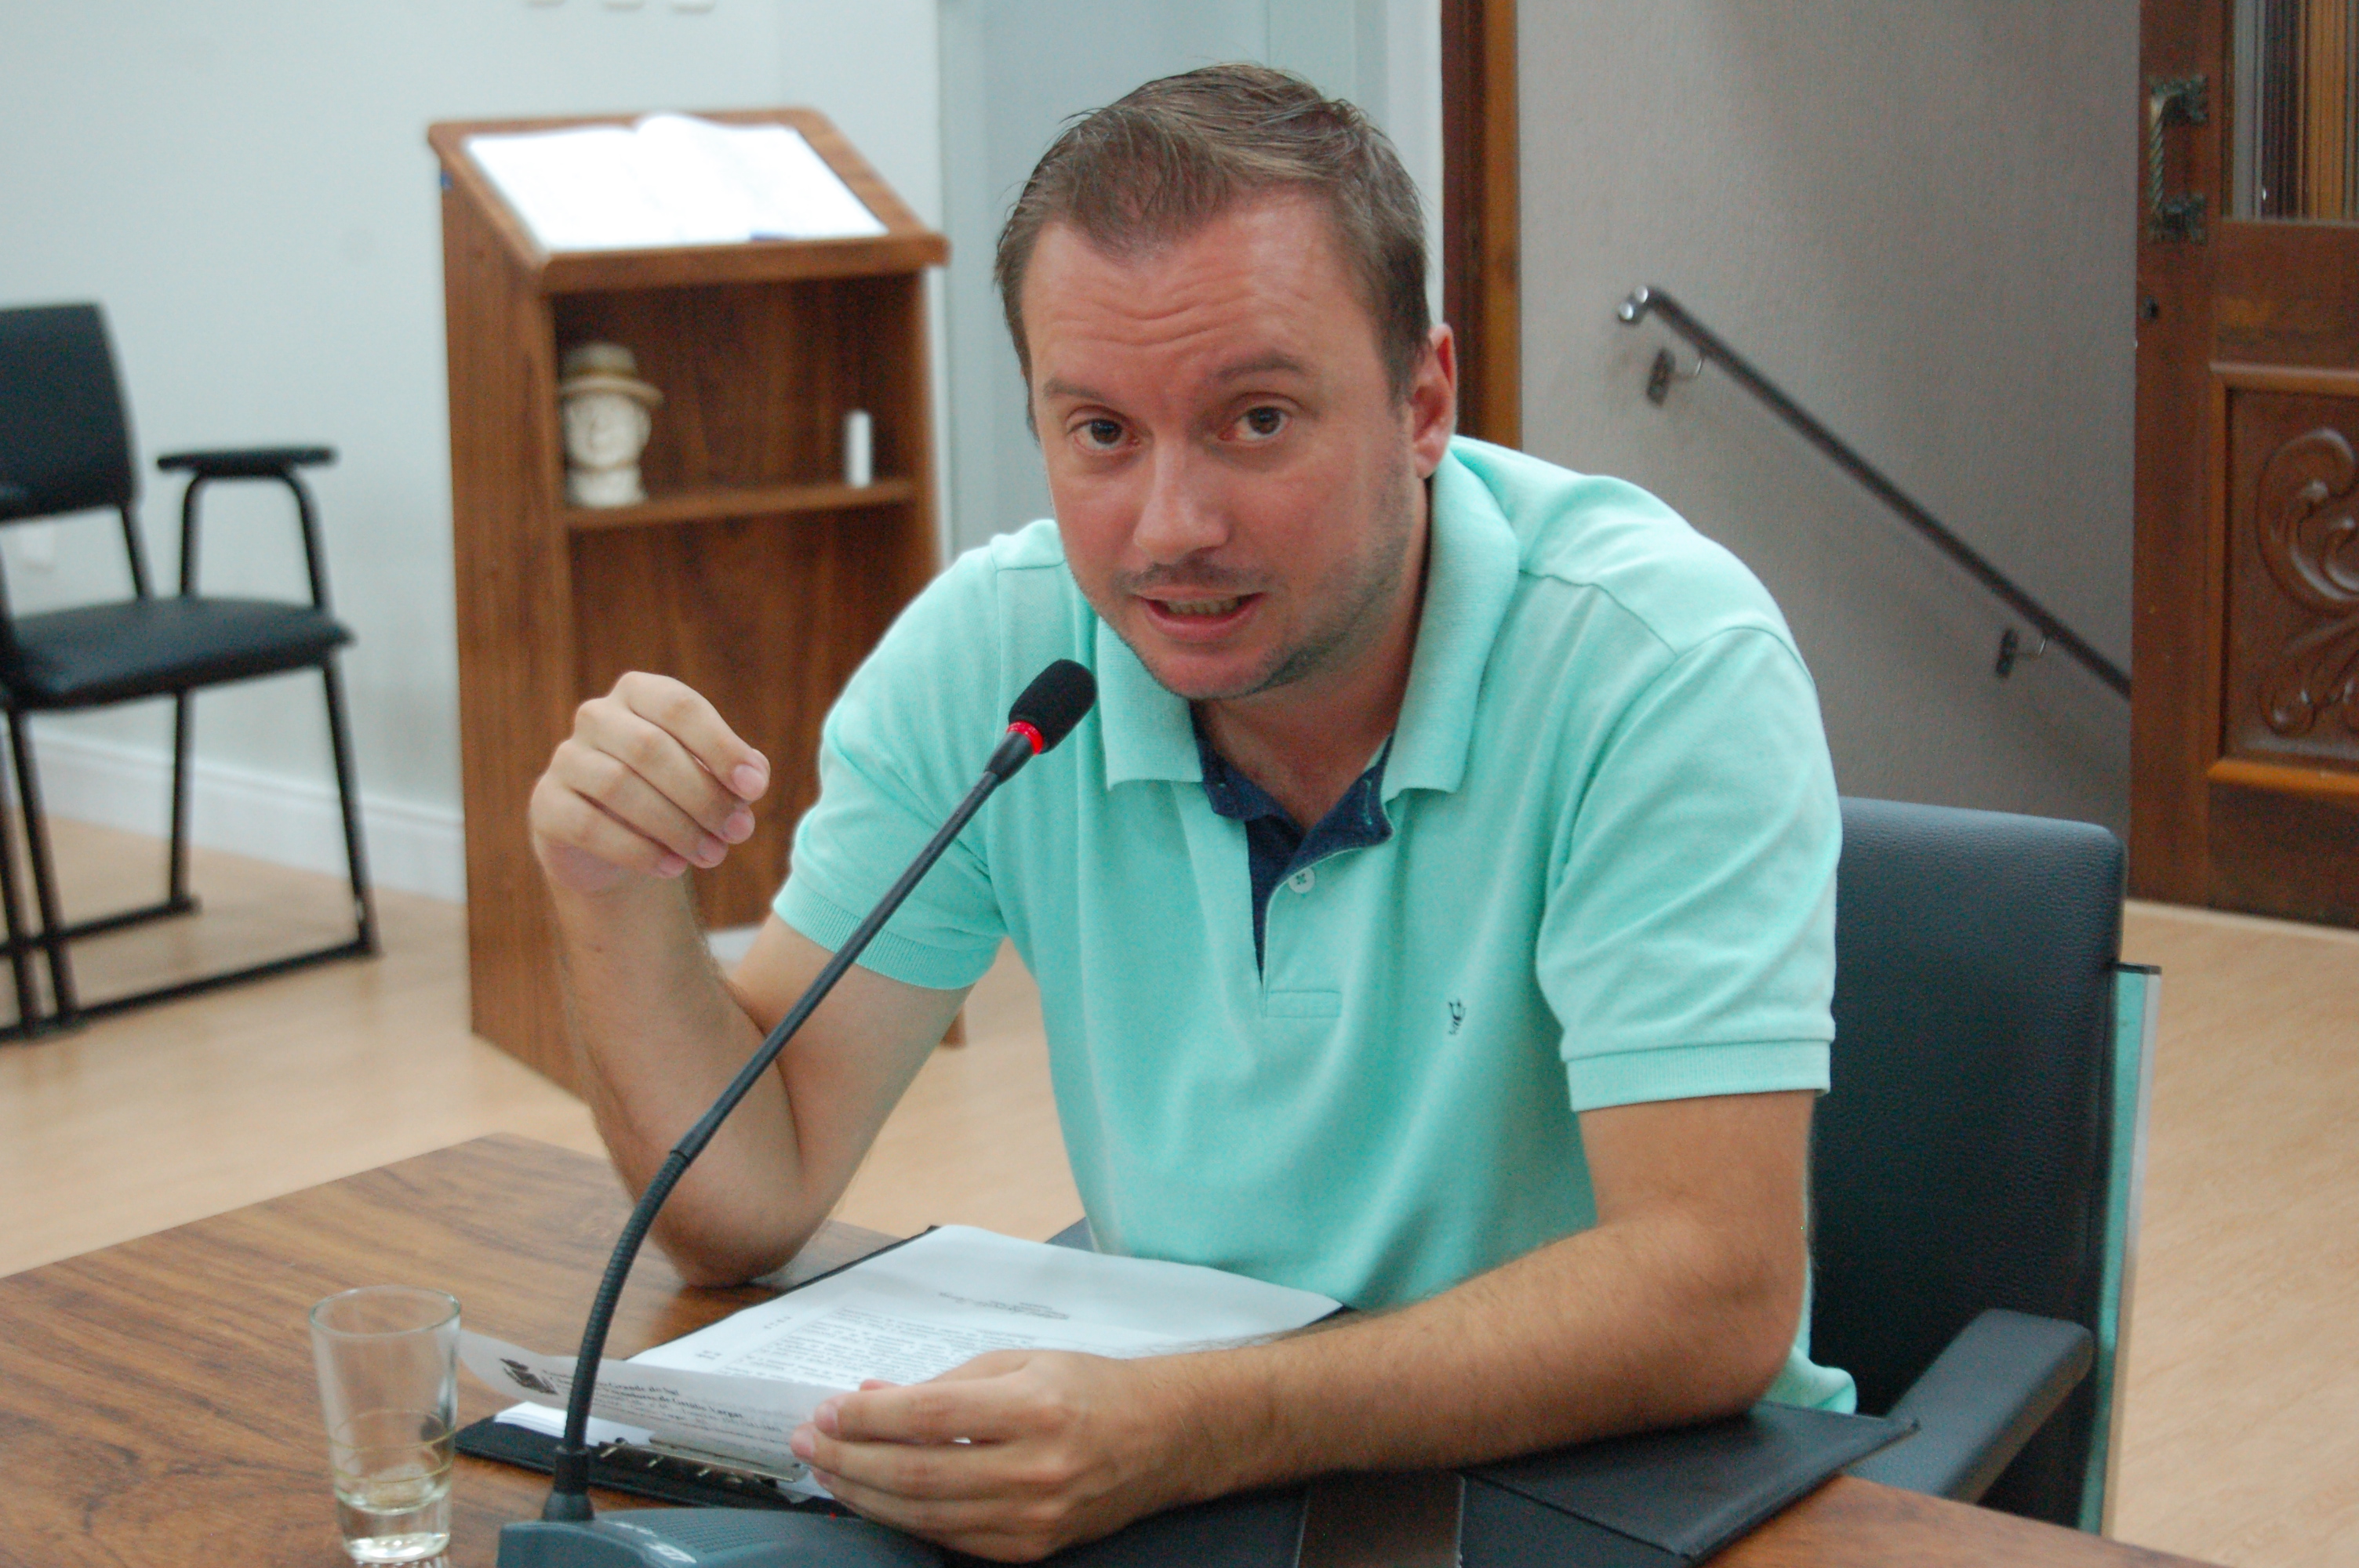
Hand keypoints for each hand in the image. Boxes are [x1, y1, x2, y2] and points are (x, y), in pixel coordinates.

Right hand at [529, 671, 769, 895]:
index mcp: (640, 694)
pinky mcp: (547, 804)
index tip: (755, 789)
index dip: (721, 747)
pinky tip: (672, 868)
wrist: (614, 842)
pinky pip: (589, 825)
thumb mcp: (711, 779)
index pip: (680, 706)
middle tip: (738, 832)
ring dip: (675, 826)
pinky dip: (637, 850)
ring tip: (712, 855)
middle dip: (703, 795)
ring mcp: (566, 758)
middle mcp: (597, 716)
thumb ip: (736, 774)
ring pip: (618, 786)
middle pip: (651, 747)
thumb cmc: (674, 795)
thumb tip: (752, 779)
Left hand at [789, 1350, 1212, 1561]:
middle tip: (808, 1442)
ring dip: (863, 1494)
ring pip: (923, 1514)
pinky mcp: (1030, 1549)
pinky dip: (905, 1519)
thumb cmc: (1091, 1389)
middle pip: (915, 1473)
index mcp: (1033, 1406)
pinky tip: (876, 1499)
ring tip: (828, 1471)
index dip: (866, 1417)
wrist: (1162, 1438)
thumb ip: (944, 1383)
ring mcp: (1032, 1517)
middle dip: (848, 1459)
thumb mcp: (1020, 1362)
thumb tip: (871, 1397)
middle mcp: (1034, 1467)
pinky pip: (950, 1538)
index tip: (827, 1410)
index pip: (926, 1416)